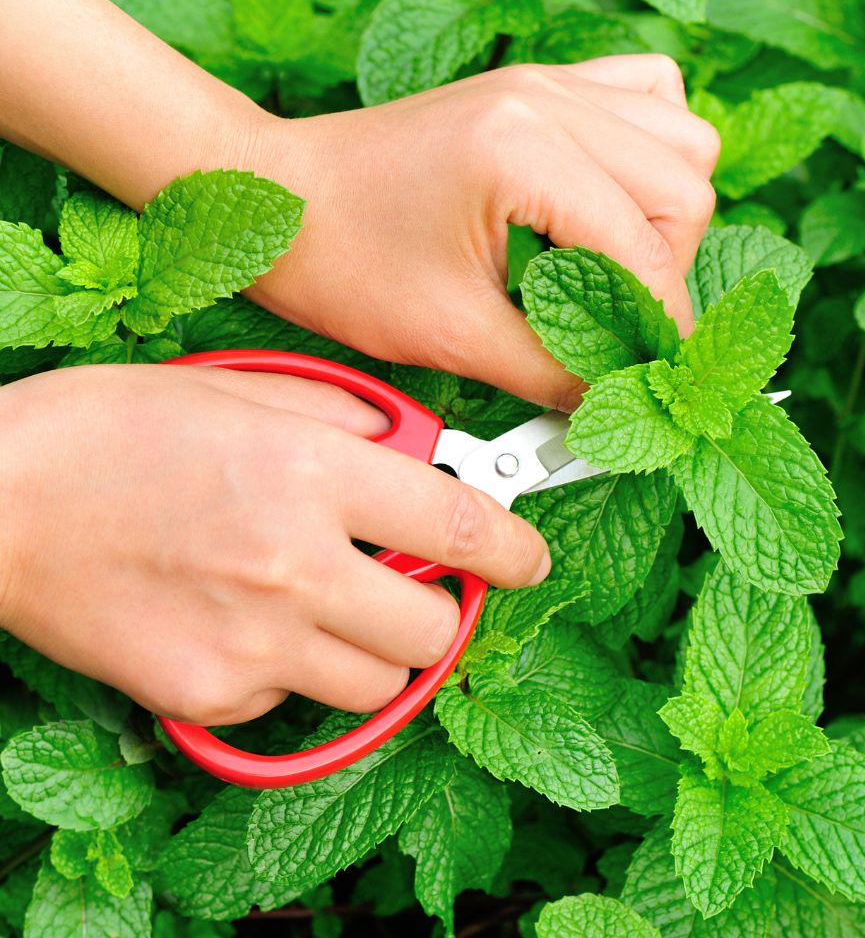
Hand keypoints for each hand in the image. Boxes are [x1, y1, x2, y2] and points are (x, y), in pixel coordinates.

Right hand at [0, 365, 549, 725]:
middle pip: (437, 628)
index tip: (529, 556)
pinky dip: (290, 674)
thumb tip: (419, 448)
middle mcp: (294, 564)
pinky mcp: (209, 694)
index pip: (459, 526)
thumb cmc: (105, 432)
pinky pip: (292, 702)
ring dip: (378, 650)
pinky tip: (247, 626)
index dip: (515, 546)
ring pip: (381, 682)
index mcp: (310, 472)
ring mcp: (252, 640)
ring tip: (331, 609)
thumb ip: (344, 420)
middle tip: (414, 585)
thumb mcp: (238, 391)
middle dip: (443, 609)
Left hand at [237, 55, 719, 409]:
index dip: (662, 327)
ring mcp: (548, 83)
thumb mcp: (451, 335)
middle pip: (684, 190)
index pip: (646, 251)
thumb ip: (554, 371)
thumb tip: (624, 401)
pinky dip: (654, 152)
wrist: (269, 198)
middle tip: (622, 326)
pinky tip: (616, 199)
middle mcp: (547, 101)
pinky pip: (648, 96)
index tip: (655, 376)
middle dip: (666, 273)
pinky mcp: (541, 85)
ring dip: (667, 216)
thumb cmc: (337, 257)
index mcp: (521, 151)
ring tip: (616, 266)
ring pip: (682, 141)